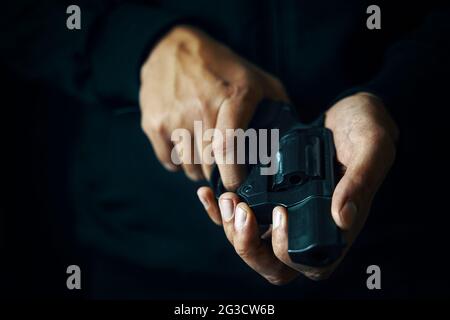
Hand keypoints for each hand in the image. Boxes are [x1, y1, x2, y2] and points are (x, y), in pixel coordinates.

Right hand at [139, 25, 287, 191]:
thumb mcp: (258, 78)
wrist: (171, 48)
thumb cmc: (221, 67)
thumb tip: (292, 141)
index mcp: (234, 97)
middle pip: (209, 164)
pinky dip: (179, 163)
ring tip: (206, 152)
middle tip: (225, 166)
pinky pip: (169, 161)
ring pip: (189, 167)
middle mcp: (201, 107)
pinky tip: (187, 147)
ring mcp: (174, 117)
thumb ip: (279, 107)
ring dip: (200, 169)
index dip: (234, 177)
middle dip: (219, 174)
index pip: (229, 149)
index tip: (239, 186)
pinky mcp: (154, 124)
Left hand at [197, 92, 397, 282]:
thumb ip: (361, 181)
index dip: (286, 250)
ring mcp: (286, 215)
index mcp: (336, 227)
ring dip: (230, 228)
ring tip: (224, 198)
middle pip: (271, 263)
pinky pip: (240, 217)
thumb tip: (343, 218)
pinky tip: (208, 193)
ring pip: (251, 243)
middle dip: (248, 245)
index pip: (306, 264)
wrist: (348, 112)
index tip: (281, 212)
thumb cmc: (366, 129)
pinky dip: (219, 211)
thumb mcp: (371, 147)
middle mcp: (307, 227)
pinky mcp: (269, 198)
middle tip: (238, 209)